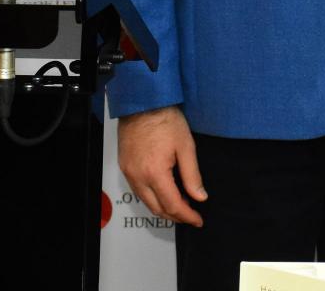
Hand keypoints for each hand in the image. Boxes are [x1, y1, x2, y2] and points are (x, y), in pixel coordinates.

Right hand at [118, 105, 206, 225]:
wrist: (143, 104)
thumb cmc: (165, 120)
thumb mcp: (186, 147)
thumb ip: (192, 175)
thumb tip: (199, 197)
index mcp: (155, 173)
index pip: (172, 205)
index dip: (187, 216)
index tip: (198, 220)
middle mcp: (138, 177)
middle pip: (157, 208)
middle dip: (175, 216)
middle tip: (191, 216)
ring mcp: (129, 173)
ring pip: (146, 202)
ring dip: (163, 208)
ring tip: (181, 207)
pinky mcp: (125, 167)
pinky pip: (138, 190)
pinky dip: (152, 197)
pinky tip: (164, 193)